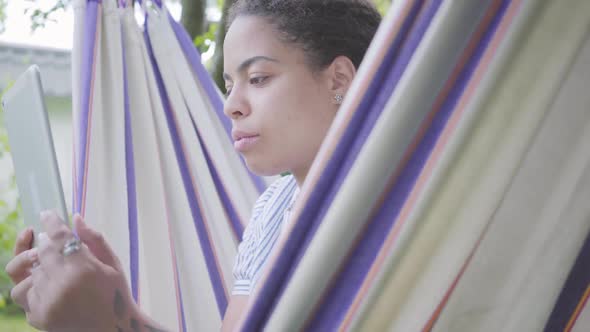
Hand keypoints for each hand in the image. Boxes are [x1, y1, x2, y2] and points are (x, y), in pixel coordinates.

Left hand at [8, 210, 139, 331]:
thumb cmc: (116, 297)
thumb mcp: (113, 266)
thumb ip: (94, 240)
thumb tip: (75, 218)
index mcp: (83, 269)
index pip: (59, 236)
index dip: (51, 221)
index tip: (48, 214)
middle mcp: (61, 284)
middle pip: (42, 251)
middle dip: (46, 243)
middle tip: (53, 243)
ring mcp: (46, 301)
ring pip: (29, 270)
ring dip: (40, 265)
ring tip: (54, 268)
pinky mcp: (36, 315)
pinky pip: (21, 291)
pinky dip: (32, 285)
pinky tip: (48, 285)